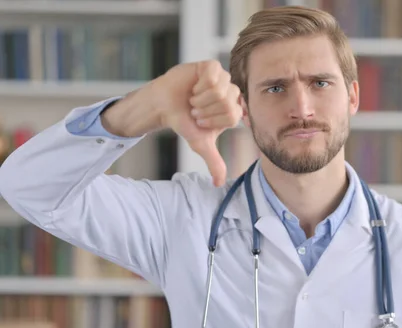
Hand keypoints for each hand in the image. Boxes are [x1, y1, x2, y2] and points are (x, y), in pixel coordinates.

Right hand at [156, 60, 242, 186]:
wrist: (163, 105)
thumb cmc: (184, 122)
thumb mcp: (200, 143)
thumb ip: (214, 161)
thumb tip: (219, 183)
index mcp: (234, 110)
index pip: (233, 116)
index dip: (213, 120)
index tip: (201, 121)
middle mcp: (231, 93)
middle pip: (227, 102)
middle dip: (205, 110)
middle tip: (196, 109)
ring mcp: (223, 78)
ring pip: (219, 90)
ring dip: (200, 97)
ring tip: (193, 98)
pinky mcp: (212, 67)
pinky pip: (213, 75)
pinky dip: (199, 84)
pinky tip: (193, 86)